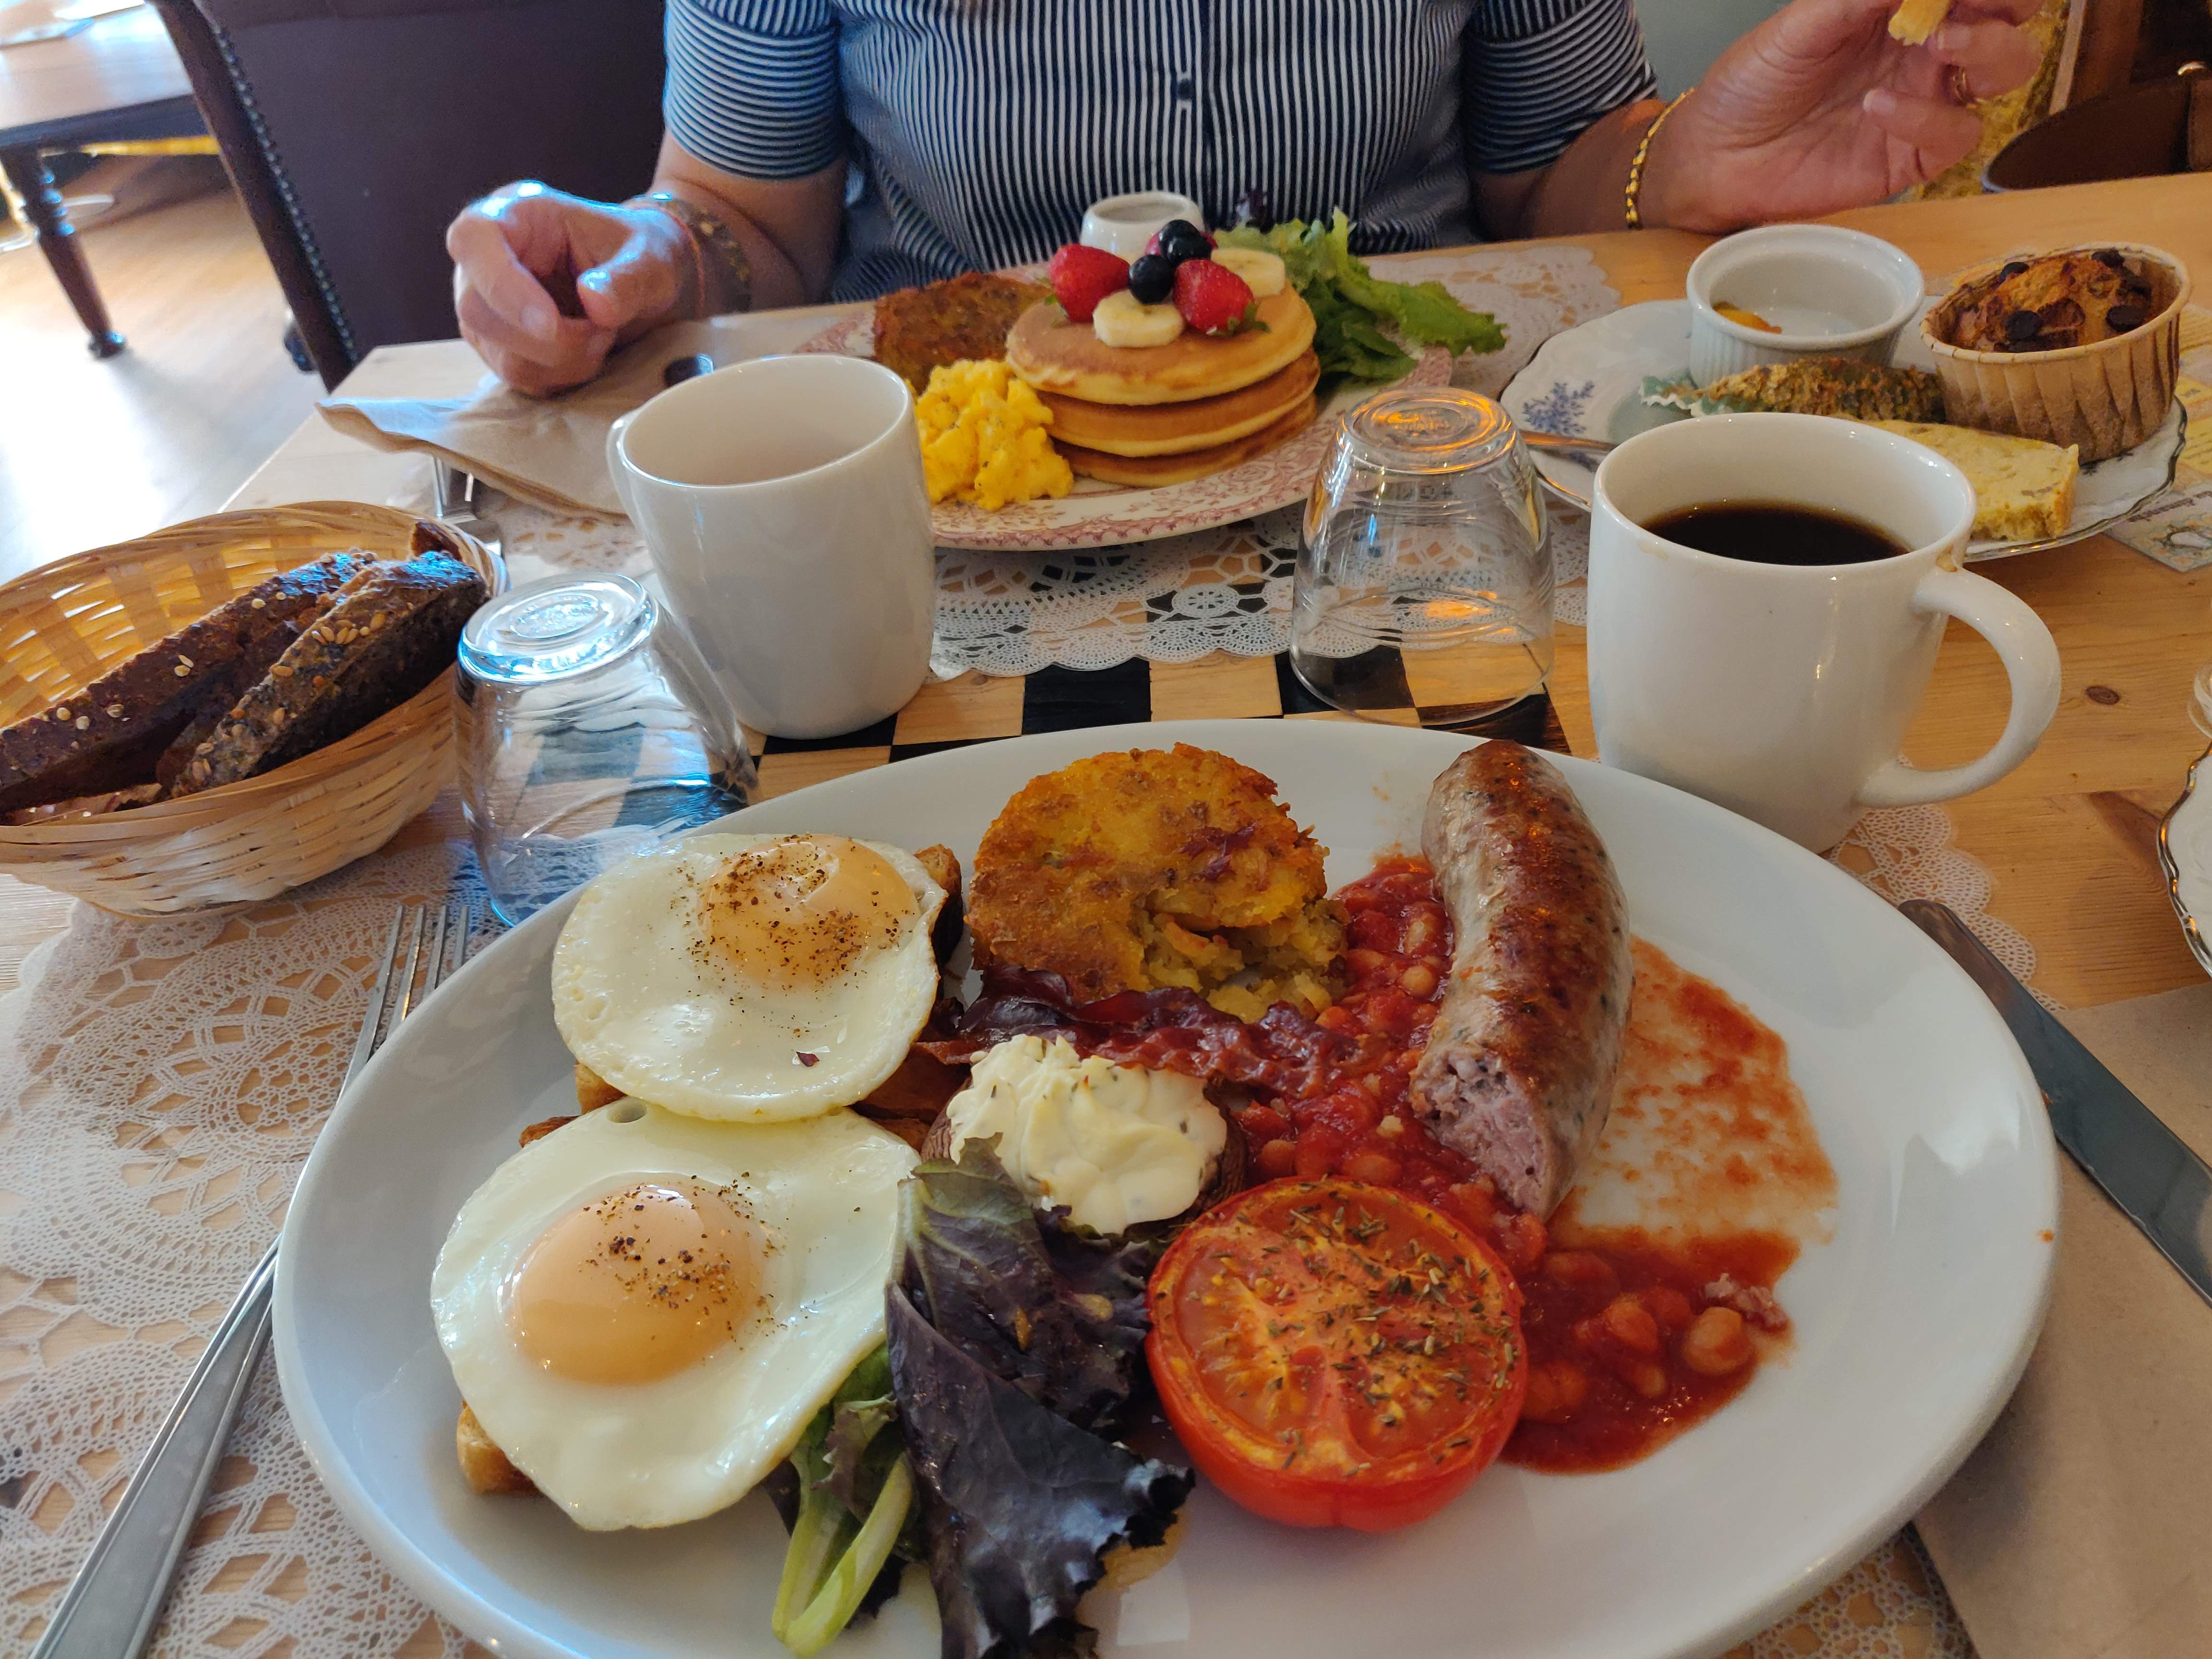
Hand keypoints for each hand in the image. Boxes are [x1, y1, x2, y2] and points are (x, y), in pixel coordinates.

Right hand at [447, 181, 697, 394]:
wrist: (641, 276)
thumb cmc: (638, 252)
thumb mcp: (650, 257)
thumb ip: (628, 278)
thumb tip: (594, 302)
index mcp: (514, 213)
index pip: (474, 240)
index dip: (504, 287)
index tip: (552, 324)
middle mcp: (484, 259)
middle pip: (477, 311)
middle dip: (550, 339)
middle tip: (603, 329)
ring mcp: (485, 306)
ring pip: (502, 355)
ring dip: (563, 361)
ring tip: (601, 335)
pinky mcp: (497, 345)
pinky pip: (519, 378)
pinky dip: (561, 376)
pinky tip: (587, 352)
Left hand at [1642, 0, 2044, 231]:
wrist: (1714, 155)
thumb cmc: (1753, 82)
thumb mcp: (1805, 23)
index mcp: (1904, 11)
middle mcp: (1926, 54)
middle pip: (2011, 27)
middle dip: (2006, 9)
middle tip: (1965, 11)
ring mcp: (1924, 104)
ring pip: (2003, 76)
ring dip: (1987, 53)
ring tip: (1940, 44)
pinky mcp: (1911, 157)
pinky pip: (1954, 134)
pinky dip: (1926, 116)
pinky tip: (1878, 106)